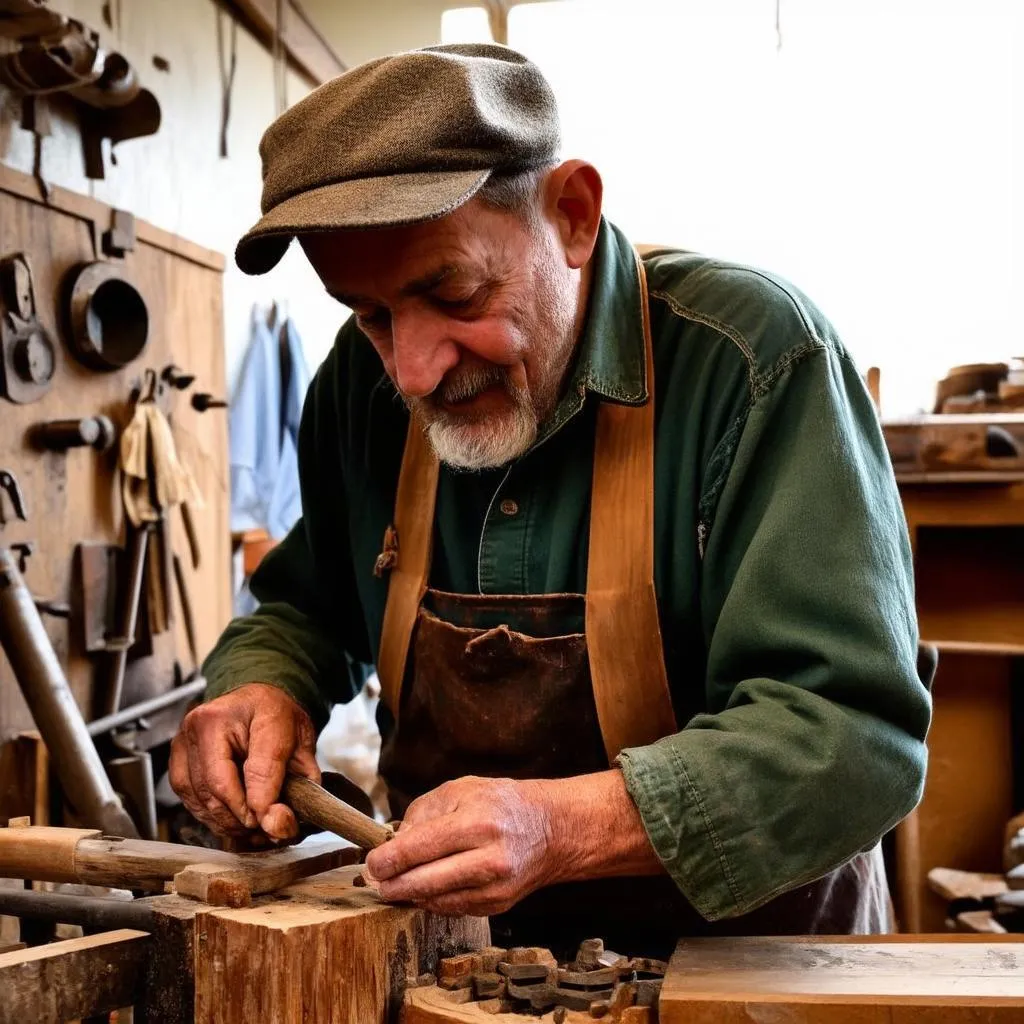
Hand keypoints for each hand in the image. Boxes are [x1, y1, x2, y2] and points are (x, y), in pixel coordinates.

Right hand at [169, 683, 319, 840]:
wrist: (255, 700)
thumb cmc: (277, 717)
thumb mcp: (302, 742)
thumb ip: (300, 781)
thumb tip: (278, 824)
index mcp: (251, 707)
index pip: (257, 769)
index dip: (266, 805)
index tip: (276, 824)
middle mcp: (209, 720)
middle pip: (220, 788)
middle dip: (244, 819)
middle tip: (265, 830)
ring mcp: (187, 736)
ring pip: (201, 797)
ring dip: (226, 822)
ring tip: (251, 827)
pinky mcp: (176, 754)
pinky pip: (187, 796)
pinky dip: (209, 814)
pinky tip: (230, 817)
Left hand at [363, 770, 664, 916]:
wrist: (550, 829)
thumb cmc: (501, 803)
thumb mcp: (461, 789)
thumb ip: (423, 812)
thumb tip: (392, 844)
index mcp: (476, 822)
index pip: (418, 849)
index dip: (386, 860)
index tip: (371, 862)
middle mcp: (488, 859)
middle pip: (423, 884)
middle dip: (391, 885)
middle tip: (374, 880)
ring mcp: (494, 887)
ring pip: (435, 901)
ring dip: (409, 895)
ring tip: (395, 884)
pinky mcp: (497, 906)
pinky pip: (452, 908)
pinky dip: (433, 900)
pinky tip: (425, 887)